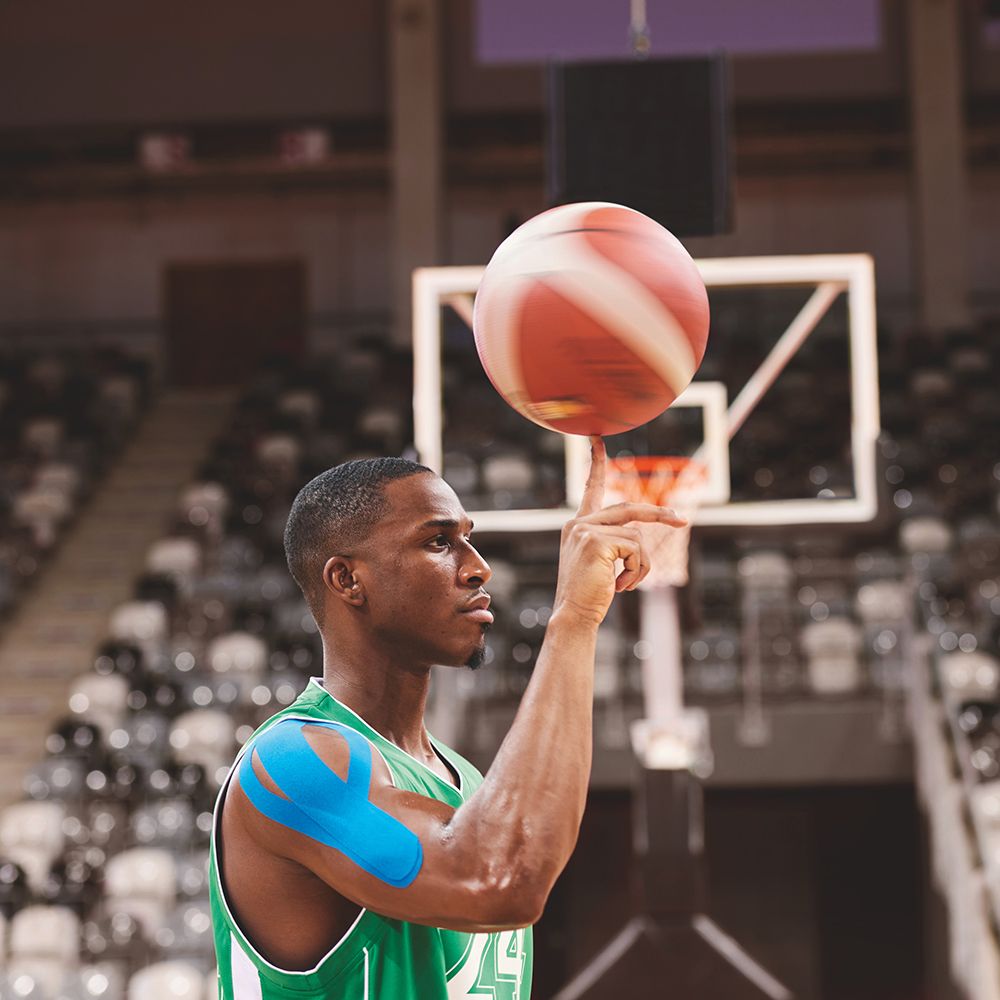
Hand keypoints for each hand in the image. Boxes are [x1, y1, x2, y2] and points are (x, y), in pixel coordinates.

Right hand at [552, 436, 686, 625]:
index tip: (597, 439)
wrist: (573, 615)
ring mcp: (586, 531)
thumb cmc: (589, 595)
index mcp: (577, 526)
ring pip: (637, 536)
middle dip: (659, 514)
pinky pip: (636, 549)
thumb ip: (613, 541)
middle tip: (681, 519)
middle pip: (629, 509)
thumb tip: (639, 535)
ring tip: (624, 585)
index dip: (596, 464)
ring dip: (640, 565)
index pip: (590, 489)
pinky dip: (637, 570)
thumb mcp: (600, 562)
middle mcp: (578, 523)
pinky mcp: (596, 542)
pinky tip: (620, 586)